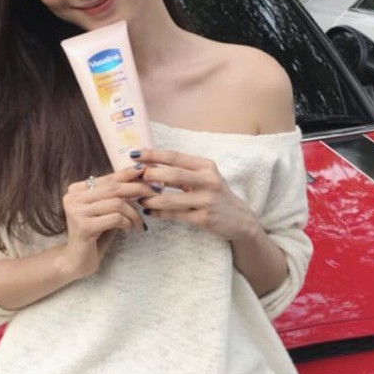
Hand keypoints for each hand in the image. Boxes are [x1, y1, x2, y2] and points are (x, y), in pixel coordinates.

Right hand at [59, 165, 152, 278]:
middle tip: (155, 193)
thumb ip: (116, 194)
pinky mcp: (84, 226)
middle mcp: (73, 197)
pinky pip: (116, 218)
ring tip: (139, 223)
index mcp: (77, 189)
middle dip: (138, 189)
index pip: (109, 178)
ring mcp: (77, 211)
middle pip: (114, 188)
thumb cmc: (95, 234)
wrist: (77, 260)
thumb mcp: (105, 210)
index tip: (148, 173)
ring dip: (134, 213)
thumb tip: (141, 173)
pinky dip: (127, 223)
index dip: (129, 175)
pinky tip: (128, 230)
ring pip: (117, 203)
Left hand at [133, 148, 258, 242]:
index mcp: (206, 166)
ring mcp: (207, 200)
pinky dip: (159, 213)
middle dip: (150, 175)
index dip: (153, 154)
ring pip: (171, 198)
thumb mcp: (204, 177)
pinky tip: (149, 212)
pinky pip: (175, 215)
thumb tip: (150, 166)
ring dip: (151, 198)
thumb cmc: (215, 194)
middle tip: (134, 178)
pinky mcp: (204, 218)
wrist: (239, 220)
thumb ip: (182, 171)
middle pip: (173, 174)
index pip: (175, 156)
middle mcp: (208, 180)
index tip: (134, 154)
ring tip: (138, 198)